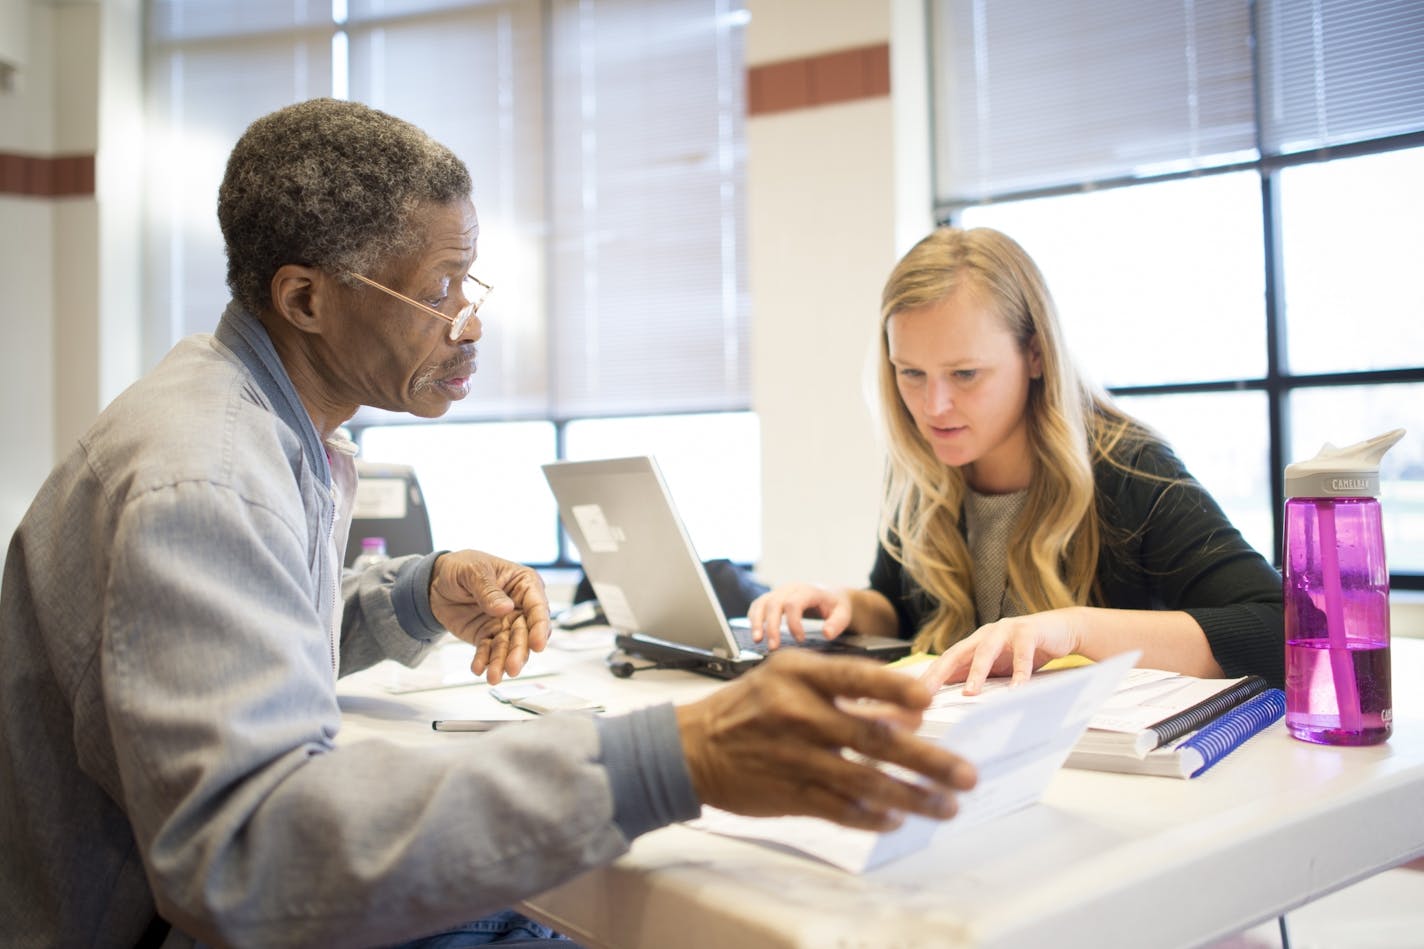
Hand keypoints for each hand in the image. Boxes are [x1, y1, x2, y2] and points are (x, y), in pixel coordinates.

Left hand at [428, 551, 550, 684]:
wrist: (435, 581)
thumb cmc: (461, 566)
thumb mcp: (473, 571)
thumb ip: (488, 590)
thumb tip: (505, 607)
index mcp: (524, 584)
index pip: (538, 607)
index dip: (540, 627)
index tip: (537, 644)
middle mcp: (519, 606)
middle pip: (525, 633)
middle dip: (519, 651)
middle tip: (512, 666)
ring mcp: (504, 623)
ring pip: (509, 646)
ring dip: (502, 662)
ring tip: (494, 675)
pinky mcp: (488, 635)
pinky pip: (489, 651)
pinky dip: (485, 661)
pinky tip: (479, 668)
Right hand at [676, 651, 976, 831]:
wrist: (689, 747)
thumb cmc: (747, 707)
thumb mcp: (787, 678)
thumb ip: (846, 691)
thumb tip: (911, 712)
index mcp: (798, 674)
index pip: (856, 676)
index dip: (895, 688)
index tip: (930, 700)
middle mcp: (798, 713)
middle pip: (874, 737)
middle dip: (927, 759)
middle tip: (964, 775)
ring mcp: (794, 756)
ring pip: (865, 780)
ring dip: (912, 796)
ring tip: (946, 807)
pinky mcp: (788, 793)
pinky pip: (839, 808)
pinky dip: (872, 816)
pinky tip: (897, 819)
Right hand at [746, 583, 852, 647]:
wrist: (830, 594)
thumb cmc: (835, 605)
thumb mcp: (843, 613)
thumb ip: (837, 623)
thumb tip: (826, 634)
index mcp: (808, 590)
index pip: (794, 603)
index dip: (794, 623)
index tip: (800, 640)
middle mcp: (791, 588)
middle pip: (774, 603)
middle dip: (772, 626)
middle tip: (773, 647)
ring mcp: (780, 591)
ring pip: (762, 602)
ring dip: (757, 622)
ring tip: (757, 640)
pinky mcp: (773, 597)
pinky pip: (758, 604)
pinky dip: (754, 617)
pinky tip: (755, 632)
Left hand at [919, 608, 1082, 695]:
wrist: (1063, 629)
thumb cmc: (1028, 649)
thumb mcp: (999, 664)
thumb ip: (978, 673)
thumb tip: (951, 691)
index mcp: (976, 642)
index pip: (947, 660)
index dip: (930, 676)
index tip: (914, 694)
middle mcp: (986, 633)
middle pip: (958, 653)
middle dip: (941, 672)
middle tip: (928, 692)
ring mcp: (1006, 630)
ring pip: (986, 651)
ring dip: (976, 672)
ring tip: (969, 692)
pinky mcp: (1029, 632)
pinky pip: (1022, 654)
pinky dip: (1019, 672)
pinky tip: (1016, 688)